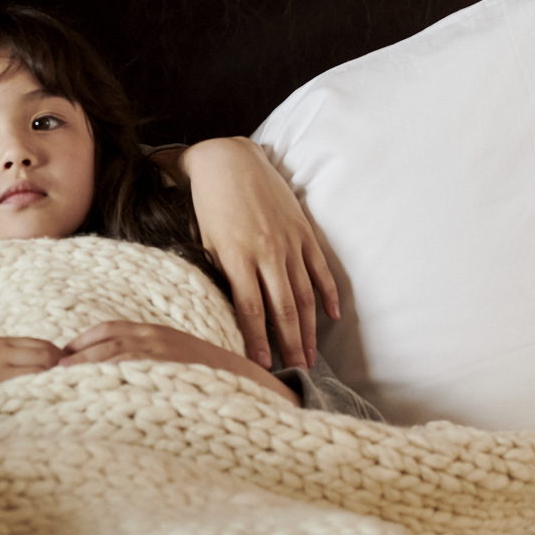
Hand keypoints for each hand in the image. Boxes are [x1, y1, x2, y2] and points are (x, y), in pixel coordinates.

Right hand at [0, 336, 67, 407]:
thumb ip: (10, 360)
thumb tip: (45, 367)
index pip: (44, 345)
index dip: (61, 359)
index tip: (71, 373)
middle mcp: (0, 353)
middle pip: (48, 355)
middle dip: (64, 369)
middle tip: (78, 385)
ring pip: (43, 371)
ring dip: (58, 382)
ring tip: (69, 396)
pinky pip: (30, 390)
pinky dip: (44, 395)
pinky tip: (51, 405)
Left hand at [58, 321, 298, 405]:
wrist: (257, 390)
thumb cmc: (214, 383)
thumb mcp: (176, 364)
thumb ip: (148, 363)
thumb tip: (115, 377)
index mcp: (156, 333)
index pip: (107, 329)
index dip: (80, 344)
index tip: (59, 361)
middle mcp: (157, 337)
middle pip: (102, 341)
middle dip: (73, 358)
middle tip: (47, 377)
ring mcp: (163, 354)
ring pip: (111, 356)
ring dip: (82, 369)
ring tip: (57, 386)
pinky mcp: (169, 370)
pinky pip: (130, 371)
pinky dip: (106, 378)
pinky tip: (88, 392)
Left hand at [177, 137, 338, 371]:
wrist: (228, 160)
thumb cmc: (208, 204)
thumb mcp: (203, 240)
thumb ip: (216, 274)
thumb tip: (224, 312)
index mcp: (236, 256)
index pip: (251, 310)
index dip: (258, 342)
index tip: (261, 367)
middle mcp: (266, 252)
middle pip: (283, 309)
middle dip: (290, 345)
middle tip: (295, 373)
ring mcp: (289, 242)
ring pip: (305, 295)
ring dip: (309, 330)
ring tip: (311, 357)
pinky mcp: (303, 231)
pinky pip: (320, 269)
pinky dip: (328, 294)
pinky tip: (332, 317)